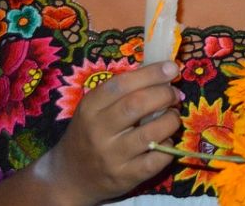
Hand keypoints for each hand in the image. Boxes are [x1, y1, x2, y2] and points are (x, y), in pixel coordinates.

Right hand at [35, 60, 182, 205]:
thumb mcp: (95, 108)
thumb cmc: (90, 132)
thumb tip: (165, 72)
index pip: (122, 84)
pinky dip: (168, 147)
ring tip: (172, 117)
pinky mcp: (125, 176)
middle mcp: (98, 131)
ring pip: (152, 133)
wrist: (70, 176)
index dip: (152, 74)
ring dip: (171, 120)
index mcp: (90, 107)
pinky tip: (165, 141)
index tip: (172, 68)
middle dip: (165, 95)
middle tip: (174, 95)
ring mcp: (112, 156)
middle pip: (137, 105)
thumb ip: (125, 90)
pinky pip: (157, 160)